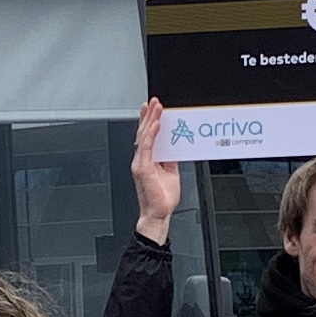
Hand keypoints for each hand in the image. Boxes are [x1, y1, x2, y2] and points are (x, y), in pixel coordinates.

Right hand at [130, 97, 180, 240]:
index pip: (147, 136)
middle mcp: (142, 160)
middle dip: (149, 116)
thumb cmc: (162, 199)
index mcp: (148, 160)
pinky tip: (155, 125)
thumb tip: (175, 147)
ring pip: (144, 137)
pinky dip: (151, 135)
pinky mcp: (142, 168)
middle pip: (144, 133)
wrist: (159, 214)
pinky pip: (147, 147)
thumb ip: (170, 159)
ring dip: (151, 120)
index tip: (154, 109)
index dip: (149, 121)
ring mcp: (140, 163)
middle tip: (155, 102)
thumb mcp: (171, 172)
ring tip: (157, 108)